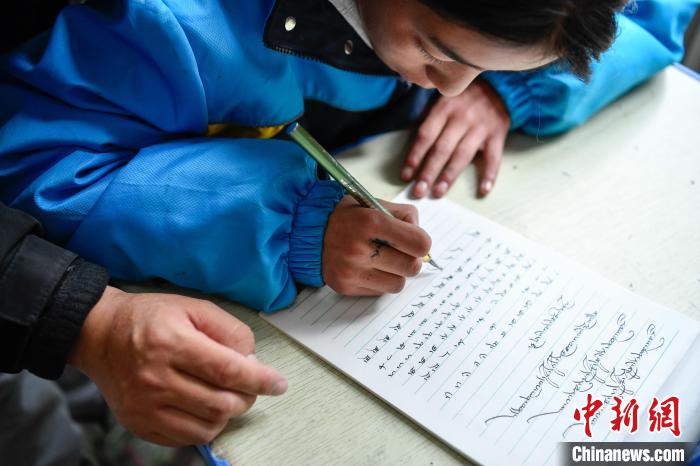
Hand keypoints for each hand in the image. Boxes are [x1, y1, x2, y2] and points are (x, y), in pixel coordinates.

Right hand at [70, 286, 286, 445]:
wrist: (100, 335)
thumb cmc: (150, 318)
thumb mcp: (192, 308)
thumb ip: (228, 330)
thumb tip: (252, 359)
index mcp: (170, 342)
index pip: (227, 370)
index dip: (260, 380)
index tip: (279, 384)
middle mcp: (155, 378)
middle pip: (221, 402)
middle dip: (247, 396)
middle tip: (249, 385)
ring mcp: (144, 406)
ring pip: (208, 425)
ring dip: (228, 412)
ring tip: (227, 394)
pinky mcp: (138, 423)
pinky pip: (186, 438)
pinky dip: (206, 426)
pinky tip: (206, 406)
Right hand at [322, 196, 431, 295]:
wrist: (305, 231)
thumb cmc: (345, 216)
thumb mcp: (372, 202)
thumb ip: (402, 215)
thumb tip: (422, 240)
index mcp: (370, 221)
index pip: (419, 243)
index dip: (421, 242)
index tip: (414, 240)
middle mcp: (359, 248)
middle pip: (412, 267)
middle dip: (410, 258)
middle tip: (399, 251)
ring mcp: (352, 271)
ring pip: (398, 283)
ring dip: (396, 273)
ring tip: (384, 259)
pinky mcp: (346, 286)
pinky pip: (380, 291)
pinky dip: (381, 280)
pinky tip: (369, 267)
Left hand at [401, 78, 509, 197]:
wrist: (500, 87)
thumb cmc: (464, 99)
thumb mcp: (444, 99)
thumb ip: (430, 119)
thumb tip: (412, 149)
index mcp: (444, 107)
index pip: (425, 136)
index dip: (414, 156)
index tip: (406, 175)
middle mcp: (462, 117)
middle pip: (441, 149)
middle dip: (428, 172)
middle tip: (418, 191)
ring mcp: (481, 127)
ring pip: (462, 156)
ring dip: (449, 176)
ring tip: (437, 193)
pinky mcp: (497, 134)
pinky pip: (494, 158)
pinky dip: (490, 175)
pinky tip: (483, 190)